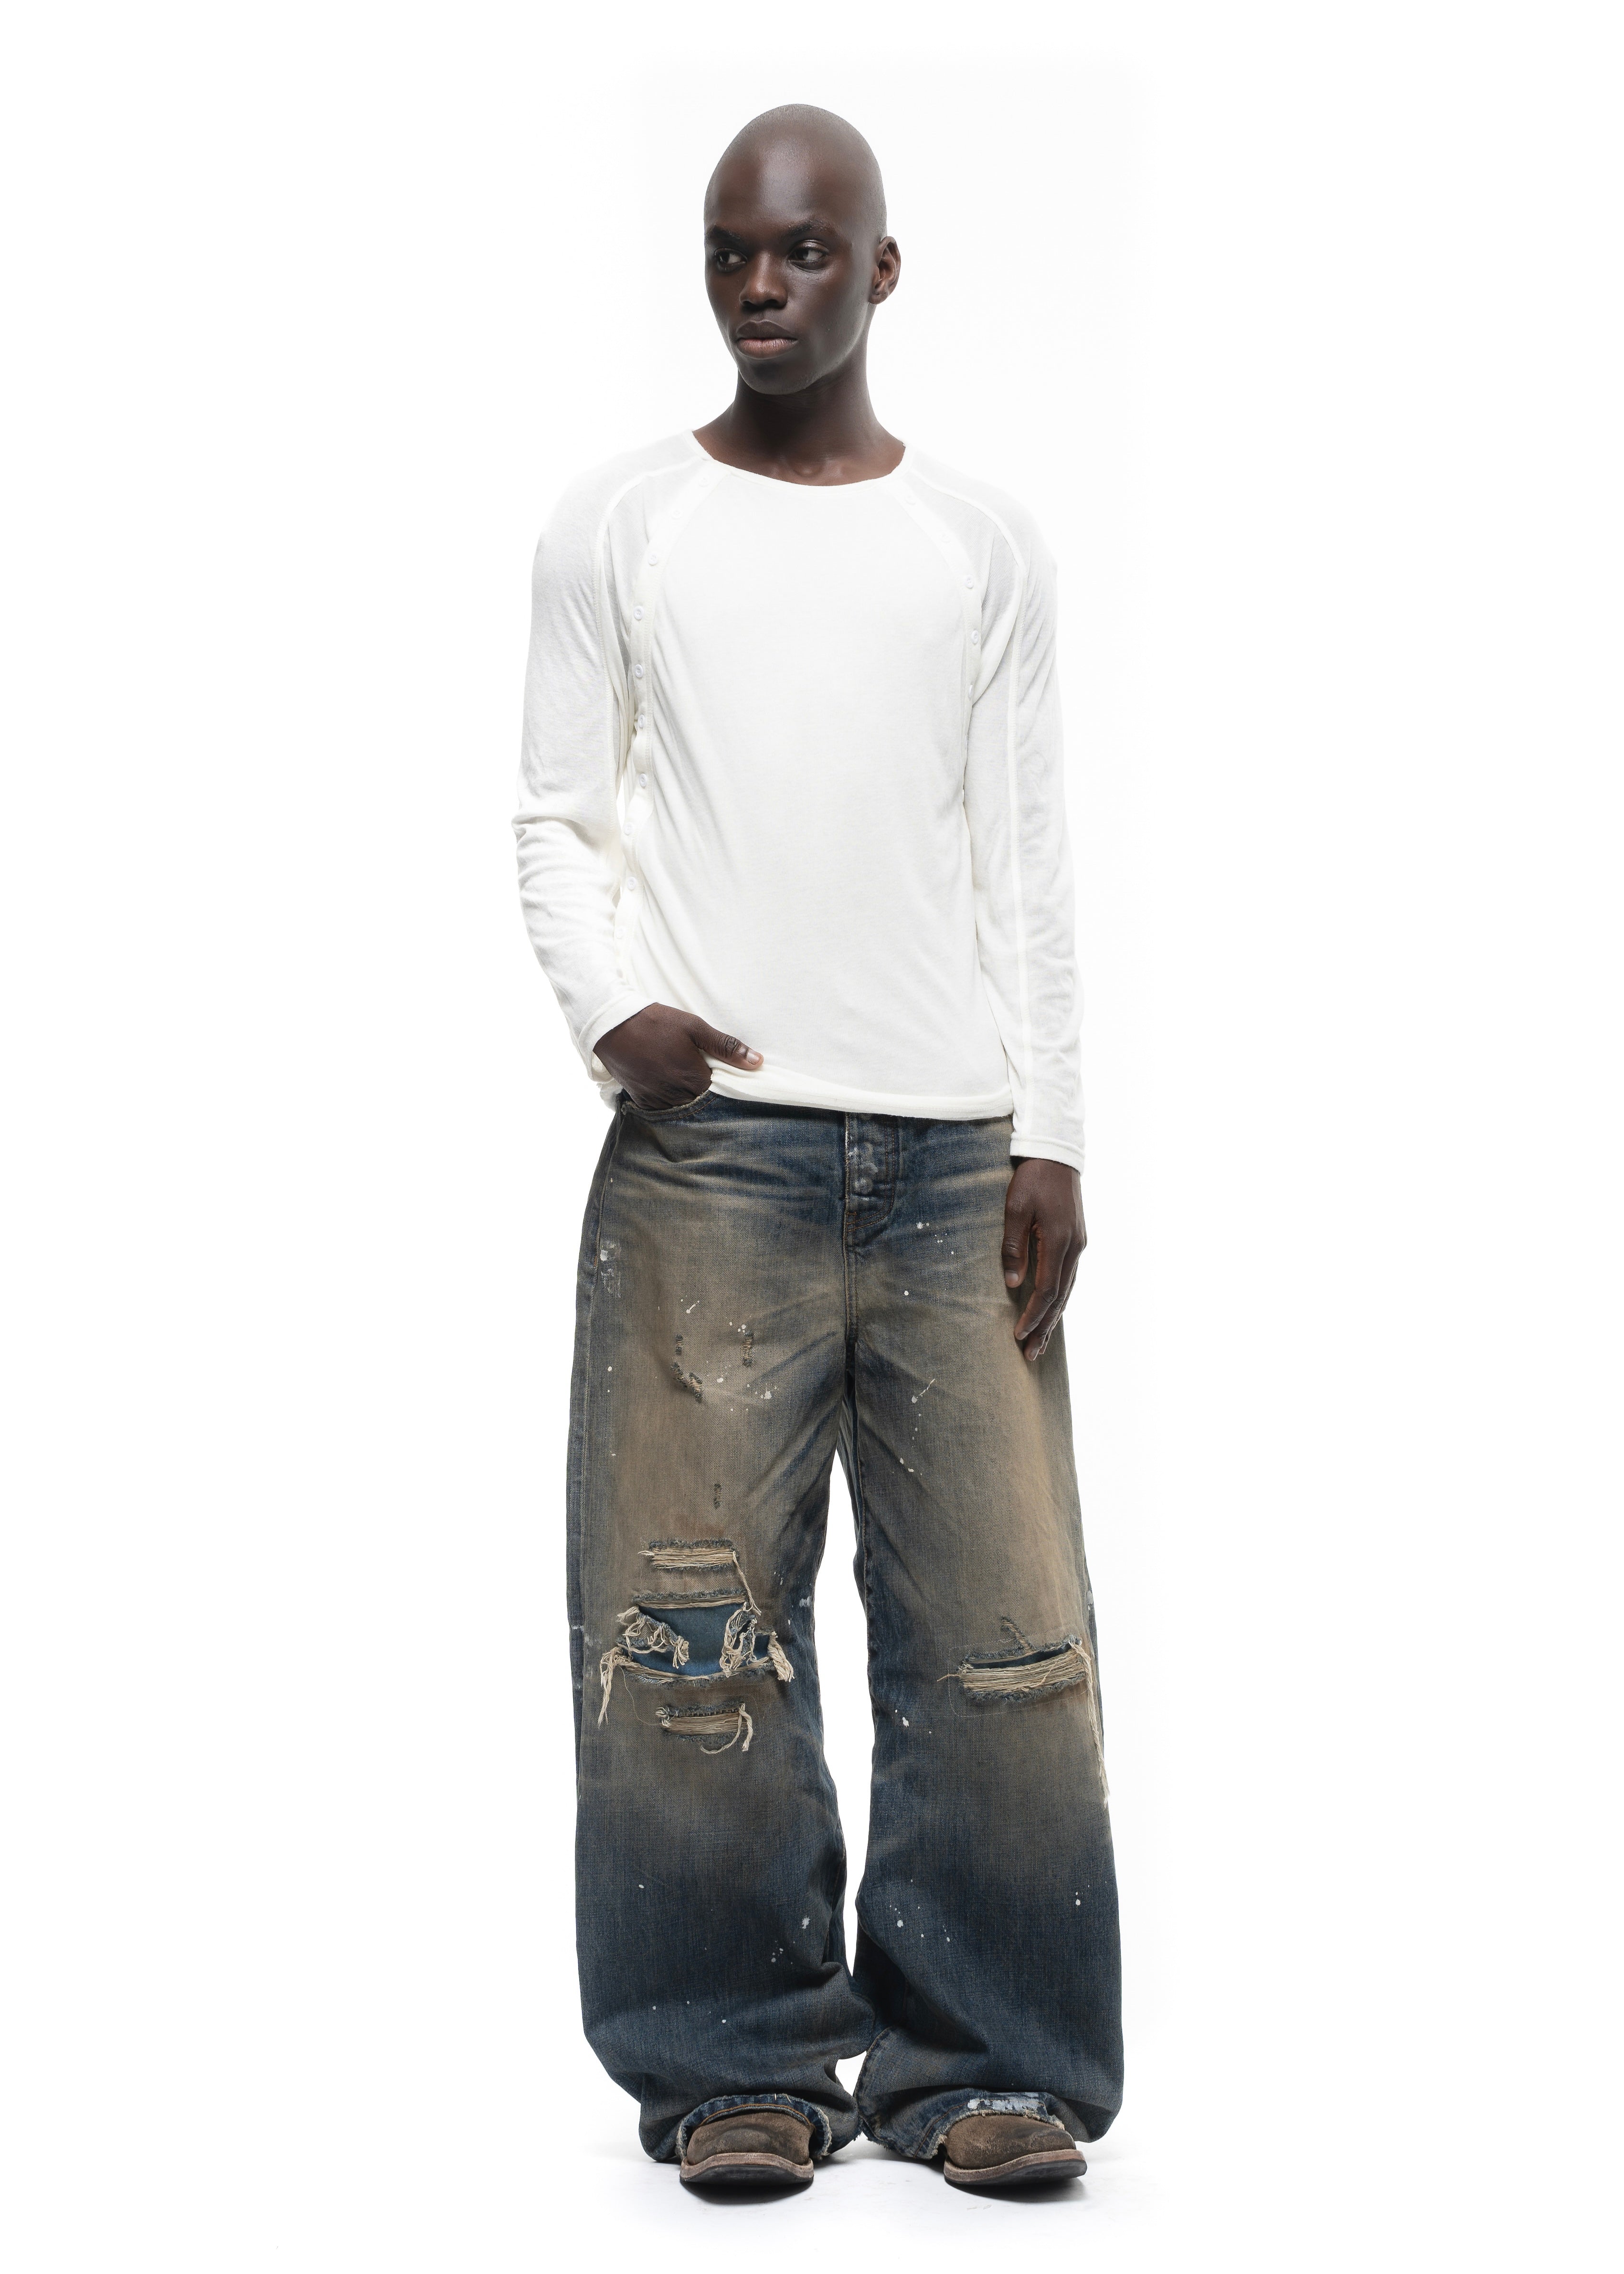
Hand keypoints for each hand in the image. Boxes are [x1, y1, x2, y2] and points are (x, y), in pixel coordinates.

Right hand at [594, 1003, 761, 1112]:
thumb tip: (757, 1062)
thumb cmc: (656, 1023)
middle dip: (703, 1089)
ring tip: (679, 1074)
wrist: (612, 1026)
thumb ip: (726, 1047)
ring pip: (681, 1106)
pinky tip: (665, 1080)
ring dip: (684, 1095)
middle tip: (695, 1069)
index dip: (721, 1082)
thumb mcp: (695, 1027)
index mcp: (694, 1079)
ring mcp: (657, 1100)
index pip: (720, 1092)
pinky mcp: (641, 1101)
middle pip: (700, 1101)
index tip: (715, 1069)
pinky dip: (667, 1098)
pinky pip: (661, 1108)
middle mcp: (676, 1095)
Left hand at [1001, 1158, 1085, 1361]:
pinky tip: (1051, 1312)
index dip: (1033, 1315)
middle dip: (1045, 1327)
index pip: (1047, 1289)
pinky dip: (1059, 1300)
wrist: (1057, 1155)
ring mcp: (1078, 1245)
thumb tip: (1013, 1284)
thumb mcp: (1015, 1209)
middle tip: (1031, 1354)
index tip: (1018, 1334)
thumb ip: (1013, 1246)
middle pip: (1060, 1298)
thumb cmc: (1032, 1179)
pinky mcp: (1076, 1241)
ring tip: (1040, 1343)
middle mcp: (1074, 1247)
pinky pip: (1068, 1278)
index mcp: (1058, 1240)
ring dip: (1053, 1318)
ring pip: (1067, 1291)